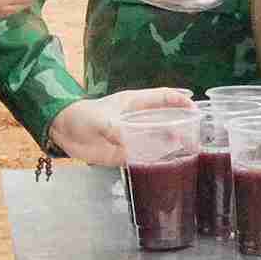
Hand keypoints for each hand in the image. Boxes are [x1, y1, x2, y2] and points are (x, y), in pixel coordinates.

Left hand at [47, 87, 194, 165]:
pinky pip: (145, 155)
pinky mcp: (124, 152)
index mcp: (134, 103)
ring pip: (158, 137)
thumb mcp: (100, 121)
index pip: (162, 97)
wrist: (62, 131)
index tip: (194, 107)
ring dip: (173, 142)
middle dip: (182, 122)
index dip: (179, 100)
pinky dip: (156, 158)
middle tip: (198, 130)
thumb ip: (116, 131)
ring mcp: (132, 135)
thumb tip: (131, 142)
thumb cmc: (82, 116)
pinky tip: (168, 162)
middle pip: (165, 118)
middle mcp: (137, 118)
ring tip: (190, 147)